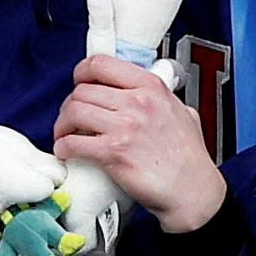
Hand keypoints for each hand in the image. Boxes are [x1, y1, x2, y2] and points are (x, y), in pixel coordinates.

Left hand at [54, 55, 227, 231]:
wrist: (193, 191)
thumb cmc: (189, 158)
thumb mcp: (182, 112)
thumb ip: (159, 97)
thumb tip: (139, 91)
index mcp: (151, 88)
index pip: (101, 64)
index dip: (82, 72)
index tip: (78, 82)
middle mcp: (137, 102)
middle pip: (82, 90)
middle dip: (70, 104)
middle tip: (71, 118)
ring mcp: (125, 127)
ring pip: (73, 111)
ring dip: (62, 124)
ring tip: (65, 134)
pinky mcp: (113, 152)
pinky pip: (73, 142)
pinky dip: (63, 146)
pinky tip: (66, 151)